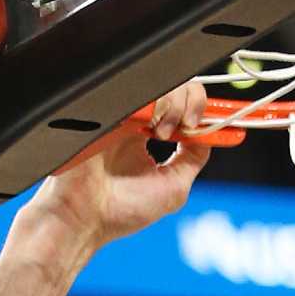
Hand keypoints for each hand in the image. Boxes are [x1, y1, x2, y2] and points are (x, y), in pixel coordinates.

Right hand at [33, 81, 209, 249]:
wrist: (84, 217)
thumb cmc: (122, 211)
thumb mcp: (174, 189)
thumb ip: (193, 160)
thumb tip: (210, 136)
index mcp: (149, 133)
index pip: (182, 103)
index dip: (199, 106)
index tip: (203, 123)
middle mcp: (136, 117)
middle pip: (175, 82)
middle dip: (191, 100)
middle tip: (186, 126)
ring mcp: (120, 109)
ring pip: (159, 78)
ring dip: (174, 101)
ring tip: (162, 132)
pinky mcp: (105, 105)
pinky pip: (135, 85)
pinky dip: (153, 99)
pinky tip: (150, 124)